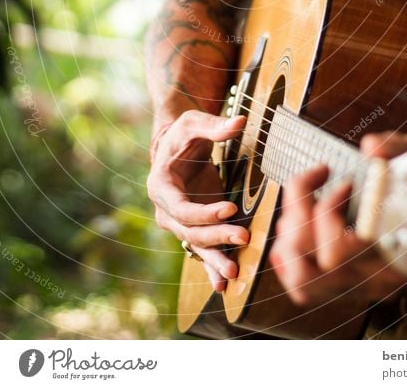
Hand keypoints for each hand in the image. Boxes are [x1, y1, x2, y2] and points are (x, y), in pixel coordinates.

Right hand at [147, 110, 247, 291]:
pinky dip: (211, 268)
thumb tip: (239, 121)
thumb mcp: (194, 123)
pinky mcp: (193, 227)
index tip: (231, 208)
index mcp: (161, 185)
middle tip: (245, 237)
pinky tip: (224, 285)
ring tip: (234, 273)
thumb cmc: (184, 133)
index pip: (181, 208)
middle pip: (190, 231)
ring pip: (196, 246)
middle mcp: (165, 209)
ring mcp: (178, 222)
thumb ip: (215, 125)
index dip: (205, 212)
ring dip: (215, 260)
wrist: (177, 146)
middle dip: (217, 237)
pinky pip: (201, 251)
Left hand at [269, 131, 406, 306]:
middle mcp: (374, 277)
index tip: (345, 180)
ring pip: (302, 280)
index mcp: (394, 251)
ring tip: (306, 200)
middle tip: (318, 180)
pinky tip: (302, 220)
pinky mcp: (344, 284)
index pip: (337, 252)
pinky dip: (288, 253)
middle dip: (300, 214)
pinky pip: (301, 284)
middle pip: (310, 265)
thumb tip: (371, 148)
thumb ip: (399, 147)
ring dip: (290, 234)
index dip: (328, 211)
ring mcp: (358, 285)